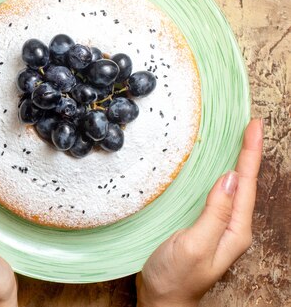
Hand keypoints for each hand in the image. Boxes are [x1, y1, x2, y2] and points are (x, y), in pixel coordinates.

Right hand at [136, 119, 262, 306]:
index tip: (253, 125)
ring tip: (238, 139)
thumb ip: (214, 214)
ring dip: (236, 161)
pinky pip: (216, 195)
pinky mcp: (202, 226)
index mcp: (235, 231)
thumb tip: (229, 178)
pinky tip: (214, 168)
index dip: (249, 153)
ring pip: (231, 187)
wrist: (161, 301)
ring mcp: (218, 227)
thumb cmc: (175, 278)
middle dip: (248, 153)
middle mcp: (232, 227)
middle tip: (249, 125)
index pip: (246, 184)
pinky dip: (218, 175)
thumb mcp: (194, 246)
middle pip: (244, 183)